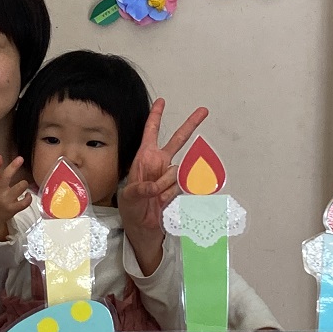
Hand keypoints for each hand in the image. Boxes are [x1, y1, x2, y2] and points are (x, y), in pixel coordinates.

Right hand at [0, 155, 31, 242]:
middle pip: (5, 178)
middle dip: (13, 167)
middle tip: (20, 158)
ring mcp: (5, 201)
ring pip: (19, 188)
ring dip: (24, 183)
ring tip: (23, 184)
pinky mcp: (13, 209)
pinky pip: (25, 202)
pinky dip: (29, 197)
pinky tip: (28, 194)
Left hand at [119, 100, 209, 270]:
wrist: (144, 230)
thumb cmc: (131, 211)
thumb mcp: (129, 199)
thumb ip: (140, 190)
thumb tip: (155, 185)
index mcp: (144, 160)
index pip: (150, 133)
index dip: (155, 117)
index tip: (162, 101)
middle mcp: (159, 164)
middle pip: (177, 141)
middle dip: (190, 125)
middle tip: (203, 111)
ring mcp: (171, 176)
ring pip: (179, 172)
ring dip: (167, 187)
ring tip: (157, 199)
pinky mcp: (180, 188)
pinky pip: (184, 187)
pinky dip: (175, 195)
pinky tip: (165, 203)